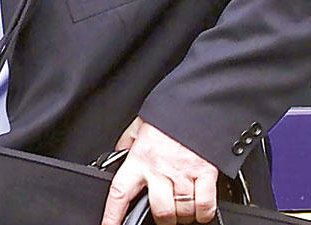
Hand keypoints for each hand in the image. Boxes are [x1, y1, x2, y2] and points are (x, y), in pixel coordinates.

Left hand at [102, 120, 217, 224]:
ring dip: (183, 216)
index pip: (119, 192)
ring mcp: (183, 173)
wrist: (193, 105)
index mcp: (139, 158)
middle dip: (163, 219)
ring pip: (182, 212)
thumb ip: (127, 144)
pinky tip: (198, 208)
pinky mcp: (205, 173)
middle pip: (161, 212)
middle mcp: (160, 169)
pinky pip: (204, 206)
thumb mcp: (138, 127)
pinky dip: (202, 213)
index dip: (112, 215)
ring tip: (181, 207)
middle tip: (163, 213)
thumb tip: (118, 154)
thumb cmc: (166, 117)